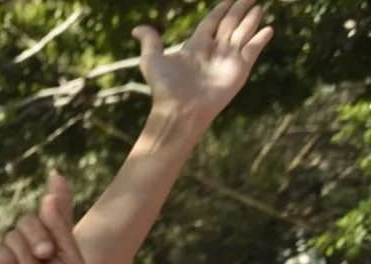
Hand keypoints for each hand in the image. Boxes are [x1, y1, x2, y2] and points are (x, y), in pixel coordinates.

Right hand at [0, 173, 84, 263]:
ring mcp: (10, 255)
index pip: (53, 213)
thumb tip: (49, 194)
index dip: (55, 195)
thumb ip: (60, 227)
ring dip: (27, 259)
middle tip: (47, 257)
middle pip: (30, 220)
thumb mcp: (70, 260)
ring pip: (14, 235)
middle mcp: (31, 246)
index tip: (56, 175)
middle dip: (40, 237)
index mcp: (54, 243)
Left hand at [134, 0, 272, 126]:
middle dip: (240, 10)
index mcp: (195, 46)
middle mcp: (213, 50)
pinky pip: (253, 49)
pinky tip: (268, 29)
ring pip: (243, 33)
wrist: (181, 110)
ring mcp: (228, 59)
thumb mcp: (152, 60)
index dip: (221, 10)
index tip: (229, 0)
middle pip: (230, 24)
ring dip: (251, 20)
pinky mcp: (240, 69)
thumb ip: (150, 42)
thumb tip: (137, 29)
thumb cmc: (165, 87)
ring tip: (259, 6)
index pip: (211, 22)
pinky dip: (261, 39)